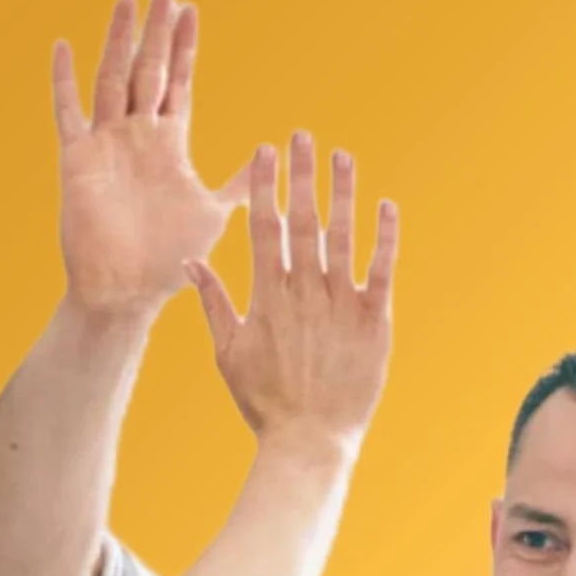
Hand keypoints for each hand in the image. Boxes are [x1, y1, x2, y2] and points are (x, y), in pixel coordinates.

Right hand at [53, 0, 247, 320]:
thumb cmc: (169, 260)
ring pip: (112, 79)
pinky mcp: (77, 160)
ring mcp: (105, 144)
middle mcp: (136, 136)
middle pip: (147, 69)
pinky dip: (64, 81)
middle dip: (157, 30)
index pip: (178, 82)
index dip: (184, 48)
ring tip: (128, 1)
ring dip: (119, 40)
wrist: (126, 290)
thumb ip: (238, 184)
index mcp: (168, 144)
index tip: (191, 10)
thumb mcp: (214, 214)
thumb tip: (271, 161)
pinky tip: (64, 47)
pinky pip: (68, 113)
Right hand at [189, 135, 397, 455]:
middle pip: (302, 221)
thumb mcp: (228, 354)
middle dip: (301, 175)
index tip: (264, 151)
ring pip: (342, 237)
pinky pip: (382, 270)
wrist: (309, 441)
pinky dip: (384, 237)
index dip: (265, 186)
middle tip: (301, 135)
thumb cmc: (265, 402)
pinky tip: (385, 205)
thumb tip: (190, 263)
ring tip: (342, 155)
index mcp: (267, 297)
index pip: (265, 228)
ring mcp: (341, 305)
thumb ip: (214, 303)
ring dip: (342, 193)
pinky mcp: (373, 322)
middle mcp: (304, 293)